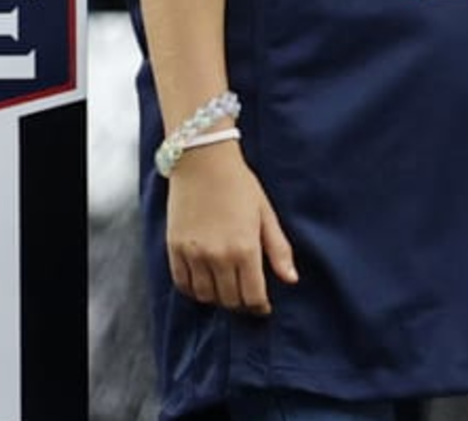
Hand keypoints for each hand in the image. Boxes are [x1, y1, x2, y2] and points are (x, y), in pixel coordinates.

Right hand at [164, 145, 298, 314]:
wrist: (203, 160)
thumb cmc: (239, 184)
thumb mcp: (265, 214)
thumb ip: (278, 249)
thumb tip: (291, 279)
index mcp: (245, 248)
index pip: (253, 297)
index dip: (260, 307)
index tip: (262, 306)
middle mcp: (218, 256)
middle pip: (230, 301)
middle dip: (240, 304)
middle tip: (245, 296)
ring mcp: (194, 253)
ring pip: (206, 296)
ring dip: (218, 298)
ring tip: (225, 288)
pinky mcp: (175, 248)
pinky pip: (182, 284)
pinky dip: (194, 289)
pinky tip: (204, 281)